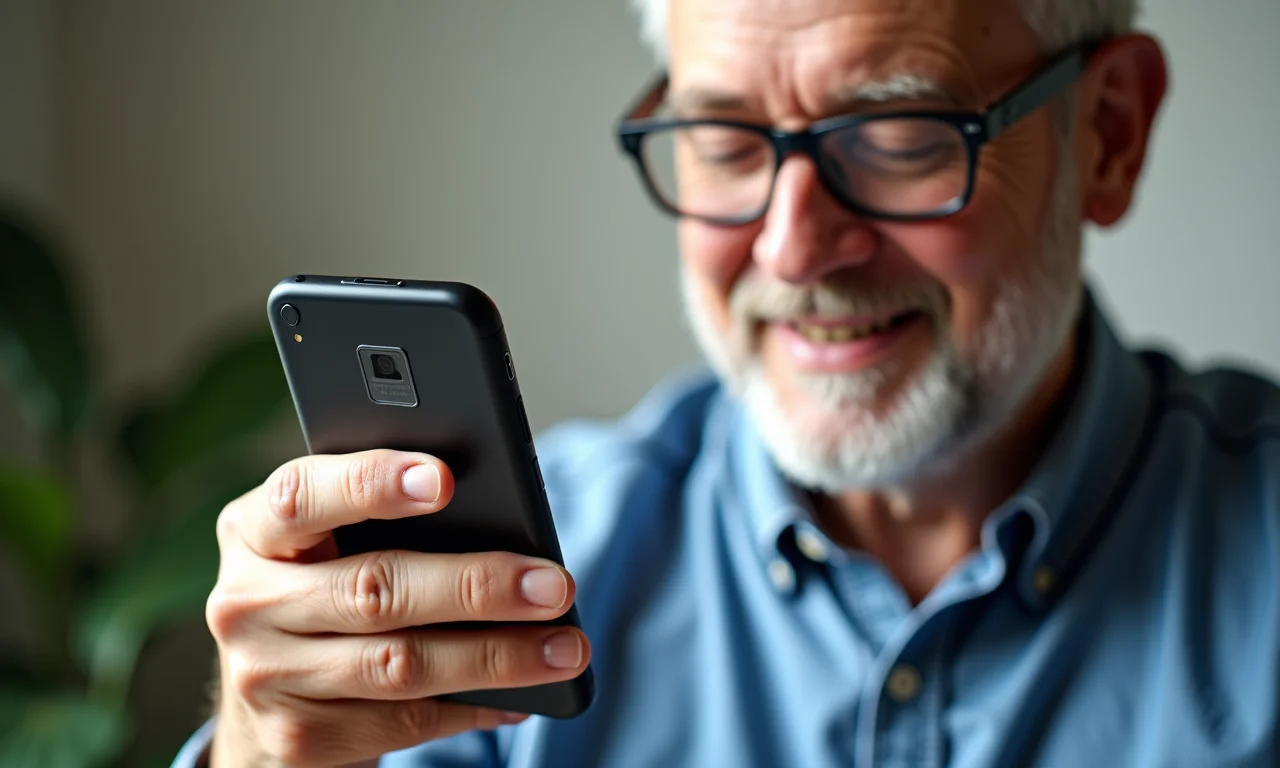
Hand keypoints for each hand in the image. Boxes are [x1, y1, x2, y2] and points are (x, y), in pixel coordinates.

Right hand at [205, 450, 589, 766]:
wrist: (264, 693)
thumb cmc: (325, 584)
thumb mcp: (330, 541)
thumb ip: (383, 520)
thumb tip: (505, 519)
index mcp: (253, 530)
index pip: (302, 495)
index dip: (371, 484)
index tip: (444, 478)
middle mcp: (245, 602)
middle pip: (373, 588)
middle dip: (475, 585)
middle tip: (554, 584)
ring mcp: (265, 677)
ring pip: (400, 665)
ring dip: (497, 657)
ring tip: (566, 647)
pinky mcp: (299, 739)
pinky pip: (406, 721)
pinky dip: (476, 706)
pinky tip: (525, 694)